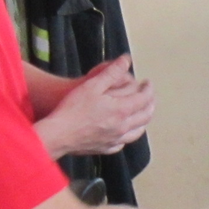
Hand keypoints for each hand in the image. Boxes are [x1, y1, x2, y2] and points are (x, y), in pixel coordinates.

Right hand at [35, 57, 155, 157]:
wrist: (59, 134)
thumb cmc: (73, 108)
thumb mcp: (92, 84)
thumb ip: (112, 72)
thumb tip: (126, 60)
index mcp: (122, 110)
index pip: (144, 98)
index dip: (148, 88)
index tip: (147, 82)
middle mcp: (123, 127)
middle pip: (145, 116)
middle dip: (150, 103)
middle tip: (149, 96)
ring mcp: (116, 140)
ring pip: (138, 131)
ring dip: (143, 120)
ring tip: (142, 113)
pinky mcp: (106, 148)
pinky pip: (123, 143)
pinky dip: (128, 135)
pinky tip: (124, 132)